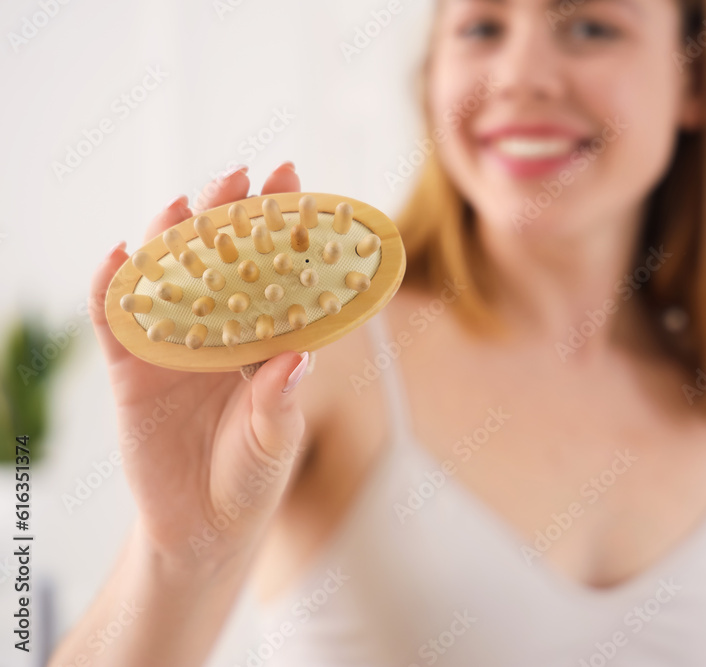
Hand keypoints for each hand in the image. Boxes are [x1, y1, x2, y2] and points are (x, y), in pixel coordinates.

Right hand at [89, 162, 308, 570]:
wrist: (203, 527)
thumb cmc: (251, 476)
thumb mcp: (275, 442)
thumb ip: (280, 403)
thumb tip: (296, 358)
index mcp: (262, 339)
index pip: (274, 273)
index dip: (281, 228)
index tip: (294, 183)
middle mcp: (218, 333)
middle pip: (220, 262)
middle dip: (228, 215)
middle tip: (240, 175)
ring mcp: (173, 347)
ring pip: (167, 279)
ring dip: (172, 240)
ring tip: (182, 206)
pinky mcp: (132, 371)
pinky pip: (117, 322)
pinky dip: (114, 289)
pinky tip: (121, 256)